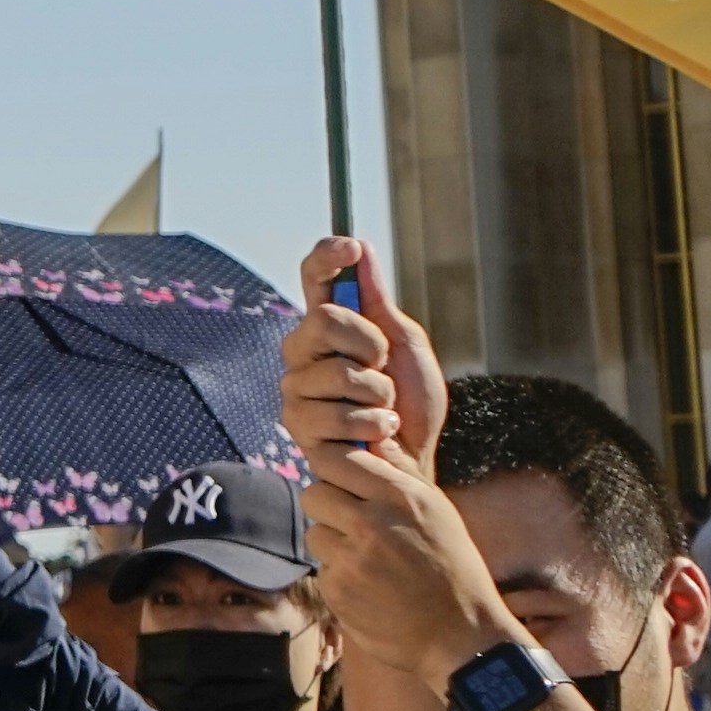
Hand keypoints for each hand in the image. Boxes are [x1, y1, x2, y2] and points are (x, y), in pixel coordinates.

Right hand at [285, 237, 447, 470]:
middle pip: (322, 319)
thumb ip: (380, 306)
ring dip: (376, 394)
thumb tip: (362, 251)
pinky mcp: (298, 425)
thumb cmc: (411, 408)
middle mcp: (305, 352)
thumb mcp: (406, 349)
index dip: (326, 257)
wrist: (412, 463)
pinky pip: (336, 413)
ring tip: (384, 411)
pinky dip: (370, 423)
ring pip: (334, 371)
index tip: (349, 246)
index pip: (315, 280)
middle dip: (368, 344)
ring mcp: (297, 388)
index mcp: (330, 328)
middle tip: (383, 368)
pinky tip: (375, 433)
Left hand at [296, 430, 517, 673]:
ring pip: (315, 531)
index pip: (333, 458)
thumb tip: (371, 436)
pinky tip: (370, 587)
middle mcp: (372, 523)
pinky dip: (340, 575)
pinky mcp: (338, 591)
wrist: (463, 638)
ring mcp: (352, 559)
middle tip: (354, 522)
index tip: (341, 478)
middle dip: (329, 504)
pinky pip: (323, 569)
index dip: (333, 466)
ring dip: (334, 542)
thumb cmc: (455, 569)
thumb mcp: (438, 511)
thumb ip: (400, 472)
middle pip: (315, 492)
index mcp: (400, 497)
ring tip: (369, 559)